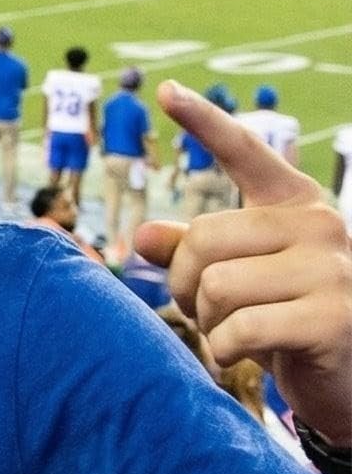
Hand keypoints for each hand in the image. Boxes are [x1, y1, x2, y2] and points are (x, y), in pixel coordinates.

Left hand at [136, 82, 351, 440]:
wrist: (347, 383)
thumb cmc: (285, 322)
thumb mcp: (236, 280)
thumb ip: (191, 252)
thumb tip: (142, 237)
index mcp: (296, 204)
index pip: (245, 151)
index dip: (203, 120)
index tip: (164, 89)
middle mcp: (321, 225)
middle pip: (202, 238)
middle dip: (184, 284)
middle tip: (205, 312)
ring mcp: (333, 270)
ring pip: (214, 285)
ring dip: (207, 322)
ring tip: (235, 333)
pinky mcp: (333, 318)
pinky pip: (240, 328)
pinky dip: (225, 350)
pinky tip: (248, 356)